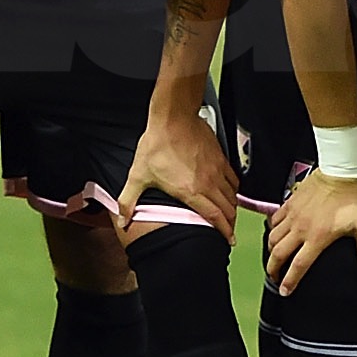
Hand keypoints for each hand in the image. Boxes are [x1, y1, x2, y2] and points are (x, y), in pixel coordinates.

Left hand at [115, 103, 237, 240]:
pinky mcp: (220, 158)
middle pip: (228, 209)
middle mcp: (208, 183)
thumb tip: (122, 220)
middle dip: (230, 223)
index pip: (215, 216)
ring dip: (233, 208)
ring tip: (229, 215)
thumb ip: (129, 201)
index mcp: (191, 191)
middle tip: (228, 232)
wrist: (173, 117)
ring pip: (233, 195)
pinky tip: (230, 191)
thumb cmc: (157, 144)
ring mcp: (217, 170)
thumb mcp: (138, 175)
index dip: (224, 231)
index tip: (228, 239)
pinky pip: (233, 179)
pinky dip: (234, 189)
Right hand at [265, 167, 356, 294]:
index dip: (290, 281)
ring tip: (273, 257)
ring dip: (271, 250)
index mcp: (317, 238)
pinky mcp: (291, 202)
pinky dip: (272, 229)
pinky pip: (275, 219)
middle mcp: (301, 228)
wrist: (342, 169)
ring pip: (273, 237)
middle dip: (273, 269)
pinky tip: (275, 232)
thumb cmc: (354, 198)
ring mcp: (293, 214)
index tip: (285, 291)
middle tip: (274, 277)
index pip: (298, 265)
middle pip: (278, 253)